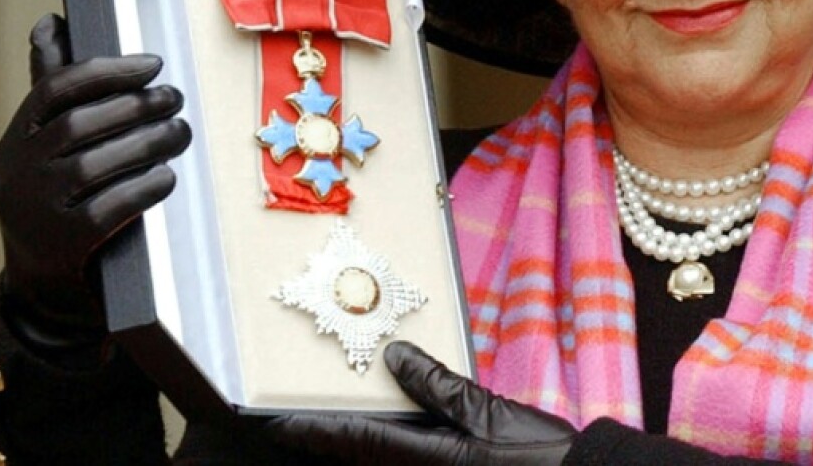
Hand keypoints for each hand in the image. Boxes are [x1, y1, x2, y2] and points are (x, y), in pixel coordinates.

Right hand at [0, 14, 190, 353]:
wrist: (43, 288)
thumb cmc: (56, 202)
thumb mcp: (45, 146)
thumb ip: (54, 89)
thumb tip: (51, 20)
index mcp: (13, 142)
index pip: (55, 90)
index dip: (108, 71)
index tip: (152, 64)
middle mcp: (15, 173)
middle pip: (80, 125)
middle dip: (136, 105)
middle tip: (177, 98)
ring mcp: (33, 212)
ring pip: (94, 164)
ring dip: (148, 142)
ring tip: (182, 132)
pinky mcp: (61, 246)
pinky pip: (107, 207)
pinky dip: (143, 186)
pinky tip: (168, 176)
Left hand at [269, 342, 576, 464]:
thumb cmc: (537, 455)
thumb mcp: (486, 410)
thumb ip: (436, 384)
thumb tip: (394, 357)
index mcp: (423, 458)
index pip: (351, 440)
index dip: (309, 429)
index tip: (275, 419)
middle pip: (356, 459)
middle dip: (326, 440)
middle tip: (296, 420)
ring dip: (353, 445)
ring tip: (333, 424)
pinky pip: (399, 465)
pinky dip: (382, 450)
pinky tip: (389, 433)